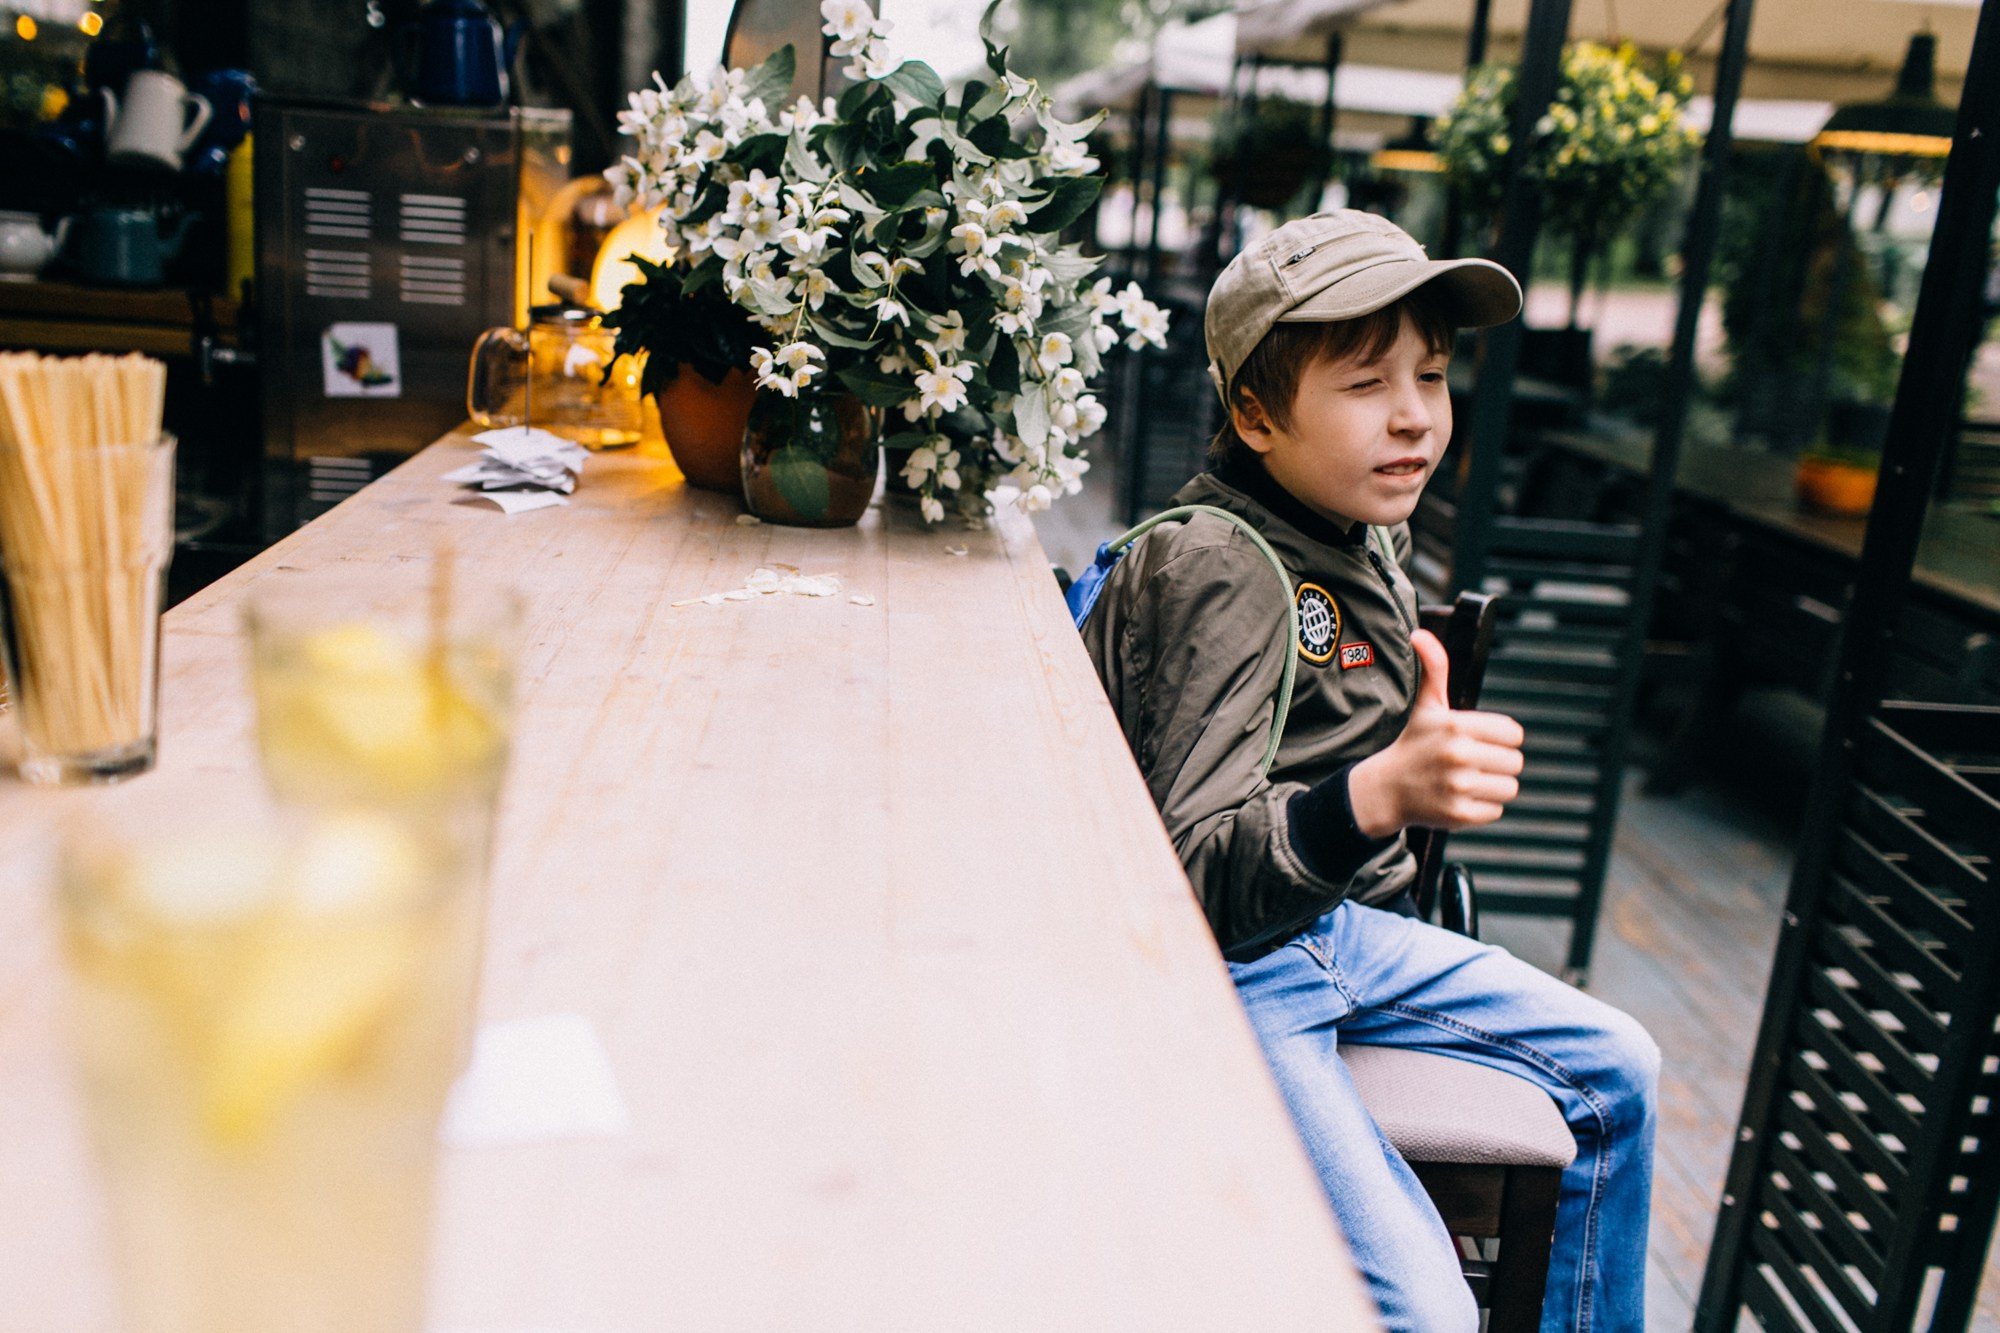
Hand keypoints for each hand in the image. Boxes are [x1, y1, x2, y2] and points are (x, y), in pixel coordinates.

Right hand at [1348, 629, 1525, 837]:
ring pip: (1509, 788)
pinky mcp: (1459, 815)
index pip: (1514, 733)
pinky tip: (1460, 798)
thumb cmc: (1413, 743)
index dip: (1501, 738)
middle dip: (1498, 763)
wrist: (1385, 789)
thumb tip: (1420, 634)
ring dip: (1493, 786)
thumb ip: (1434, 668)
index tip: (1480, 741)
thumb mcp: (1426, 705)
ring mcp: (1458, 787)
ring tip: (1468, 781)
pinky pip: (1495, 811)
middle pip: (1515, 762)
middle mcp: (1457, 755)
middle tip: (1474, 763)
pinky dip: (1482, 808)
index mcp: (1456, 725)